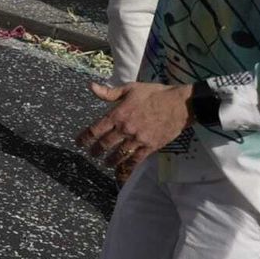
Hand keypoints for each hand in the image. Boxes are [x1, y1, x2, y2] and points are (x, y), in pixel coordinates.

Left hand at [76, 81, 192, 174]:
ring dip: (110, 160)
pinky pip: (136, 160)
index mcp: (118, 114)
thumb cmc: (154, 94)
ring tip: (105, 163)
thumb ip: (109, 92)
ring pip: (119, 154)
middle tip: (92, 154)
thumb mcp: (130, 88)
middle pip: (105, 144)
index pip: (96, 129)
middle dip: (96, 150)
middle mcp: (125, 128)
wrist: (180, 104)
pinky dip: (127, 167)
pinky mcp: (150, 146)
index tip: (79, 142)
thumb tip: (90, 87)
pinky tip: (122, 171)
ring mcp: (138, 139)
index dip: (85, 137)